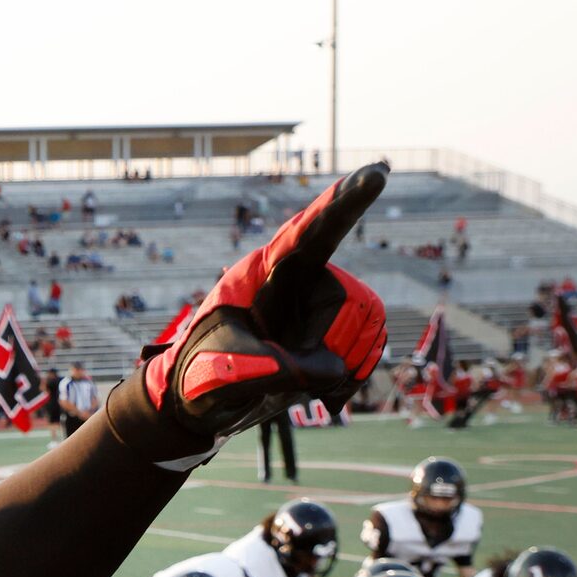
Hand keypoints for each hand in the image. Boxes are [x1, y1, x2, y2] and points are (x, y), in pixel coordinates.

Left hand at [138, 165, 389, 446]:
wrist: (199, 402)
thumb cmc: (201, 376)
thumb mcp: (229, 373)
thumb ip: (281, 369)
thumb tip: (334, 369)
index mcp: (263, 271)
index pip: (309, 231)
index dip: (344, 202)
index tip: (377, 174)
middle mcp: (298, 278)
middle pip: (347, 298)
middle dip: (328, 343)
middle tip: (288, 373)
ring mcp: (316, 302)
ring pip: (365, 320)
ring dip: (342, 362)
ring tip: (299, 383)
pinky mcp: (329, 329)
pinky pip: (369, 342)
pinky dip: (356, 373)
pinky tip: (328, 395)